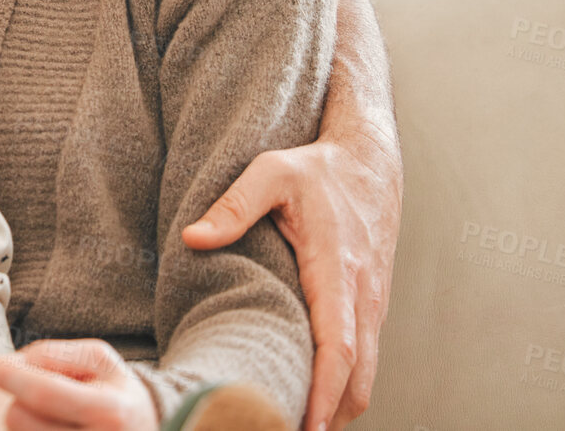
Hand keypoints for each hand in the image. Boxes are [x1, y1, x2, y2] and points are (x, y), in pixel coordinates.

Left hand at [0, 340, 157, 430]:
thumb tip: (9, 365)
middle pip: (19, 417)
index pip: (44, 393)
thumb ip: (53, 354)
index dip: (9, 376)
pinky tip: (52, 427)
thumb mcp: (98, 359)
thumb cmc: (115, 390)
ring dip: (24, 419)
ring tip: (57, 415)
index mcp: (109, 411)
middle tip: (49, 393)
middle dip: (19, 396)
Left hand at [181, 130, 400, 430]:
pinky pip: (362, 358)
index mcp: (339, 270)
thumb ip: (233, 205)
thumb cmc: (318, 168)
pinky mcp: (368, 304)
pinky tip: (312, 399)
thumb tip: (192, 238)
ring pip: (364, 373)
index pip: (337, 346)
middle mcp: (363, 296)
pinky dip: (344, 386)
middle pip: (357, 376)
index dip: (323, 391)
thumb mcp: (272, 171)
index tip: (306, 425)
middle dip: (330, 415)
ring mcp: (371, 304)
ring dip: (338, 406)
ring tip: (294, 426)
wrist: (370, 159)